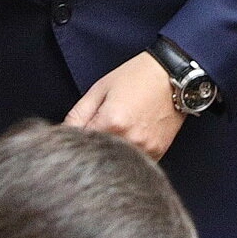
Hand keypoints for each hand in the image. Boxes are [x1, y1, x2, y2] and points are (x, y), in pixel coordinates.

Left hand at [65, 52, 185, 158]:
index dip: (75, 139)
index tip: (76, 133)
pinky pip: (135, 161)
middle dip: (92, 146)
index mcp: (112, 122)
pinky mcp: (158, 152)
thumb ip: (78, 114)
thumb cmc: (136, 78)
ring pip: (117, 159)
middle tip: (97, 128)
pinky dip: (127, 154)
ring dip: (110, 151)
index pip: (81, 143)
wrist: (173, 76)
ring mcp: (146, 148)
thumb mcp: (100, 89)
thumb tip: (63, 133)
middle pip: (99, 154)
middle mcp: (130, 139)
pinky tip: (128, 136)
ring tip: (116, 129)